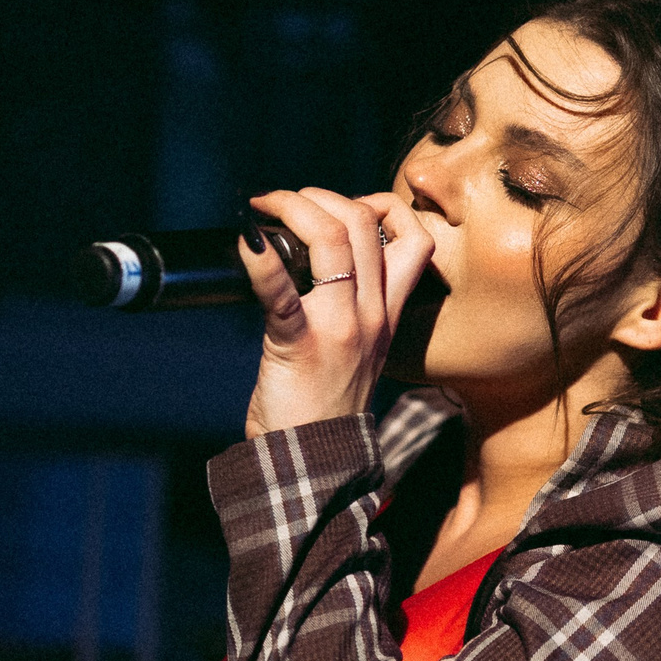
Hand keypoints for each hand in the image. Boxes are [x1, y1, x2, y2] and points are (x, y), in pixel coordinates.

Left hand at [241, 188, 436, 438]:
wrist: (311, 464)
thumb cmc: (322, 407)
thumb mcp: (360, 352)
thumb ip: (355, 308)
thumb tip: (323, 261)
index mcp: (388, 315)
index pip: (414, 237)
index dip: (380, 204)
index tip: (341, 206)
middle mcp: (373, 316)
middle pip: (366, 223)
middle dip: (321, 195)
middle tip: (284, 202)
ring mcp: (340, 329)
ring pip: (334, 237)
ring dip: (294, 206)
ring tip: (266, 208)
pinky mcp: (300, 344)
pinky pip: (281, 291)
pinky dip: (260, 258)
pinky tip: (247, 239)